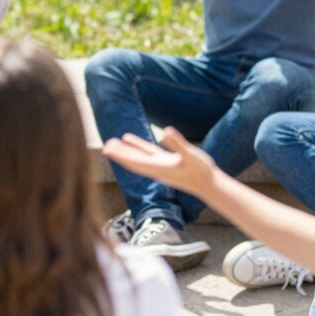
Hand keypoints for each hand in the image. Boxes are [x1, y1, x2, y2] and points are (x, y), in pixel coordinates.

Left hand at [102, 127, 216, 197]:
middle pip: (133, 162)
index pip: (136, 162)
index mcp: (161, 168)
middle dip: (118, 155)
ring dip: (124, 151)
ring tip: (110, 143)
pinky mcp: (165, 161)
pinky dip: (137, 146)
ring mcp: (160, 165)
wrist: (210, 184)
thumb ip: (178, 144)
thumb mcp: (191, 155)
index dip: (121, 156)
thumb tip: (167, 131)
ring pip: (137, 157)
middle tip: (104, 147)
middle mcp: (157, 169)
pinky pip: (147, 152)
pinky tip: (128, 138)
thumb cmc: (202, 171)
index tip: (108, 150)